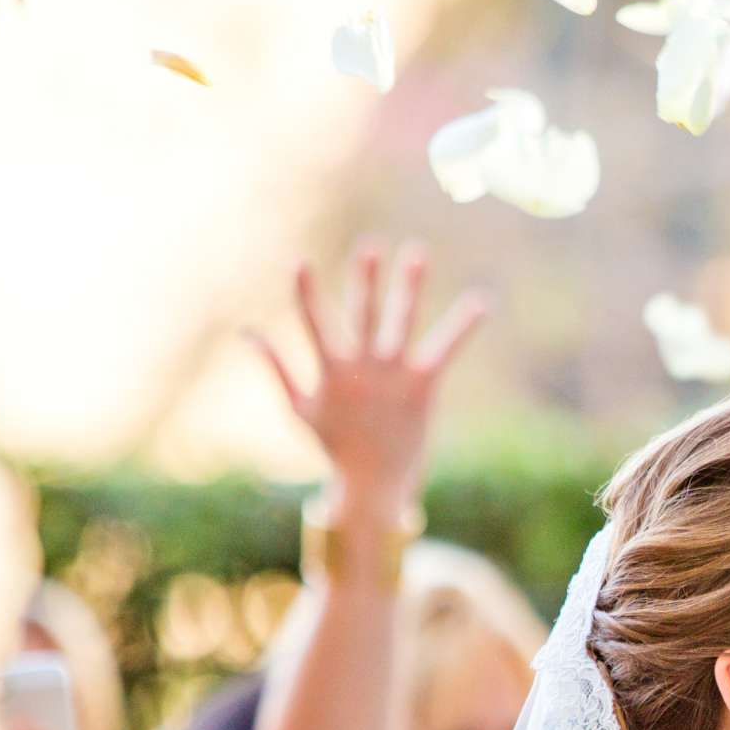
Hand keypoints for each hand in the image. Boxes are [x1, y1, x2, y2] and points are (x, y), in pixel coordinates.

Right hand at [249, 239, 489, 522]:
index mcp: (331, 372)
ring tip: (416, 252)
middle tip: (369, 245)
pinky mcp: (422, 386)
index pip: (313, 324)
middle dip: (364, 279)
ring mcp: (393, 376)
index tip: (299, 262)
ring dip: (409, 286)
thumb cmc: (333, 445)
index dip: (305, 293)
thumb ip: (276, 366)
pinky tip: (482, 301)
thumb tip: (247, 331)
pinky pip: (445, 349)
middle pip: (362, 314)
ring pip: (400, 321)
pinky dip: (463, 325)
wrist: (374, 484)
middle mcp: (362, 369)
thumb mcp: (299, 407)